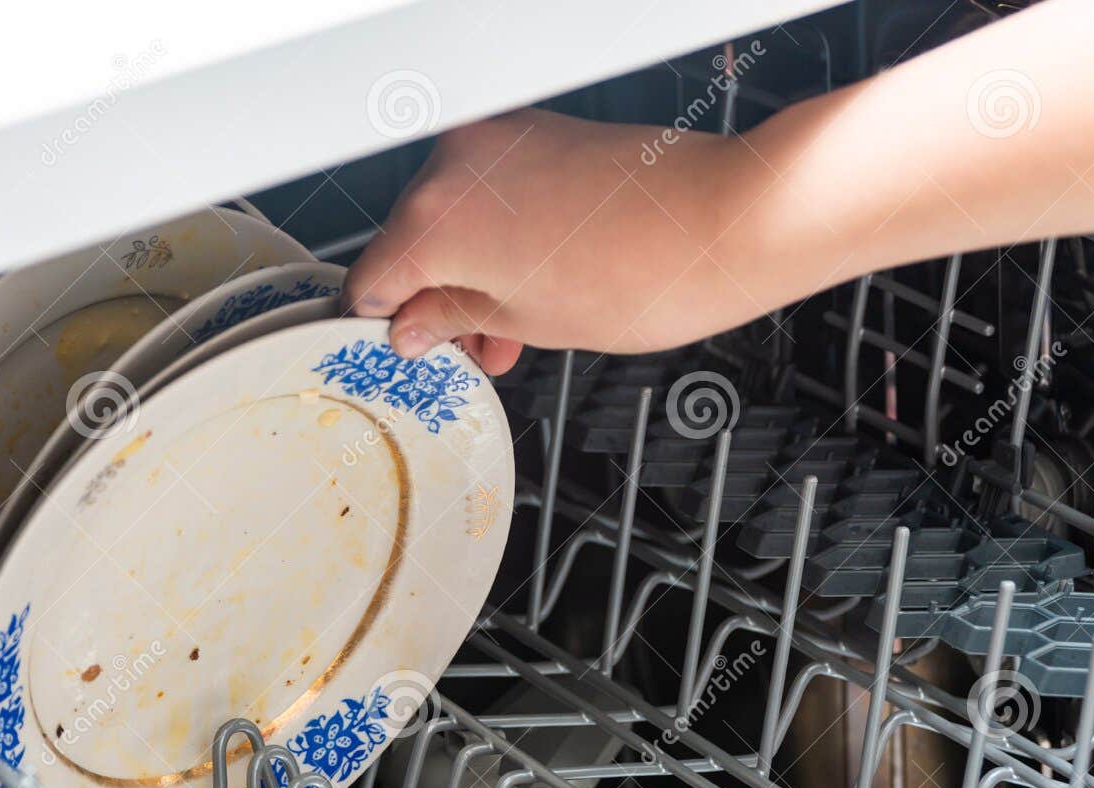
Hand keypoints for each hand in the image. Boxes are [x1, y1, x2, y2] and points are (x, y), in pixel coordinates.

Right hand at [343, 109, 763, 373]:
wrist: (723, 222)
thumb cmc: (643, 273)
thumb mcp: (526, 321)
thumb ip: (453, 318)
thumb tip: (416, 325)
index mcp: (437, 219)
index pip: (370, 280)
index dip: (383, 325)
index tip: (401, 348)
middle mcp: (457, 165)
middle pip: (408, 244)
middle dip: (434, 301)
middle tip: (464, 350)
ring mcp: (497, 140)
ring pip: (451, 217)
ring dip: (469, 274)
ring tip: (507, 330)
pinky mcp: (534, 131)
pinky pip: (490, 191)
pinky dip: (499, 238)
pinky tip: (530, 285)